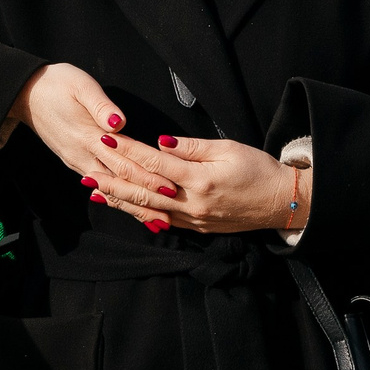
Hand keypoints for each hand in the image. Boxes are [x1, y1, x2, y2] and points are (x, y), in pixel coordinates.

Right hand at [14, 62, 166, 226]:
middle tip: (169, 215)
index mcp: (89, 135)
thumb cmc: (56, 83)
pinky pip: (98, 185)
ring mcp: (77, 160)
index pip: (124, 161)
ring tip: (154, 221)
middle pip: (119, 182)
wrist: (25, 93)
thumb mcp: (80, 85)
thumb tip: (118, 124)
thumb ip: (100, 105)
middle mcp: (83, 153)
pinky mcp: (73, 160)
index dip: (147, 176)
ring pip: (108, 189)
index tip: (169, 187)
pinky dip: (114, 199)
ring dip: (132, 206)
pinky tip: (126, 207)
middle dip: (145, 199)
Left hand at [96, 135, 307, 233]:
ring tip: (96, 192)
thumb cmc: (258, 169)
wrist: (280, 202)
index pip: (155, 162)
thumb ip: (192, 147)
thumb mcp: (228, 148)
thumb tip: (161, 143)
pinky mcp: (196, 228)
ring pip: (148, 209)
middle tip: (88, 171)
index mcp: (200, 180)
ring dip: (120, 200)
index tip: (108, 140)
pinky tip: (125, 207)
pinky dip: (140, 213)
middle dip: (114, 180)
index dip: (129, 151)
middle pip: (144, 190)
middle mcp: (192, 203)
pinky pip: (162, 221)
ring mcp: (193, 220)